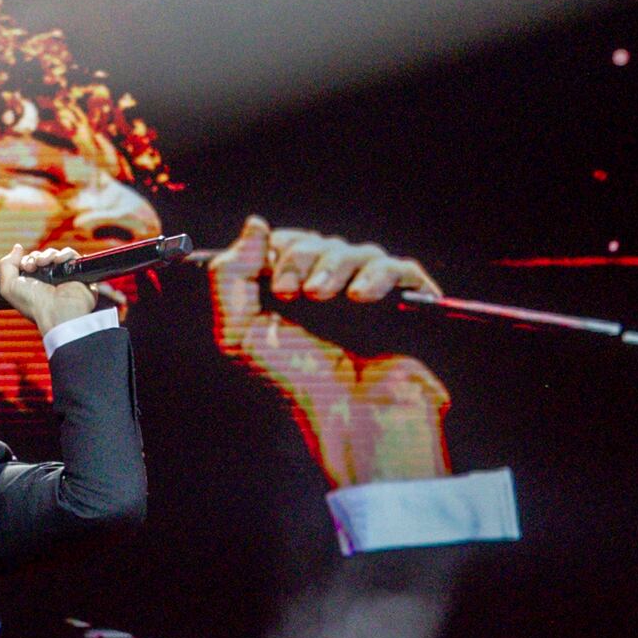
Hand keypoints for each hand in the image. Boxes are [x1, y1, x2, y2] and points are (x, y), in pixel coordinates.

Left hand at [0, 246, 102, 335]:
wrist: (56, 312)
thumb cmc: (33, 304)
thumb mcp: (8, 287)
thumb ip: (6, 265)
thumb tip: (17, 247)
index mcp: (33, 284)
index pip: (29, 262)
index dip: (26, 260)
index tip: (25, 268)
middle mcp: (48, 280)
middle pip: (41, 256)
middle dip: (35, 257)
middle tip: (34, 267)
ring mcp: (63, 276)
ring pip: (55, 254)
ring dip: (47, 254)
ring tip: (44, 263)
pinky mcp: (78, 273)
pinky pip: (71, 255)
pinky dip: (64, 254)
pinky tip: (58, 261)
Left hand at [203, 216, 456, 490]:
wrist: (349, 414)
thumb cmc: (298, 379)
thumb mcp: (242, 332)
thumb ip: (231, 276)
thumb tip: (253, 223)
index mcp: (294, 289)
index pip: (286, 242)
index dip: (279, 251)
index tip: (273, 283)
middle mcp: (333, 285)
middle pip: (319, 242)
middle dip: (301, 259)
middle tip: (293, 295)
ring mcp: (371, 291)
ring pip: (356, 250)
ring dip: (333, 267)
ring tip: (321, 297)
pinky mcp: (406, 300)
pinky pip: (397, 267)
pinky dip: (376, 276)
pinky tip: (359, 297)